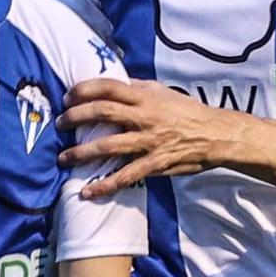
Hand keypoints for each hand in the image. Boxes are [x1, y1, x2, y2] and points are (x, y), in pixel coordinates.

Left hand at [58, 78, 248, 199]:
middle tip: (59, 123)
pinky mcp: (154, 163)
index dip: (83, 90)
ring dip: (81, 153)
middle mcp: (144, 116)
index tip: (67, 97)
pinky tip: (87, 191)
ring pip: (108, 145)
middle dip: (75, 117)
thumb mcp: (164, 92)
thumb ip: (139, 89)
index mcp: (145, 96)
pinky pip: (125, 176)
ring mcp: (148, 141)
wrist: (216, 134)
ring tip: (63, 158)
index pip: (108, 87)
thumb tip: (117, 84)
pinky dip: (104, 185)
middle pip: (102, 112)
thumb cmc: (188, 112)